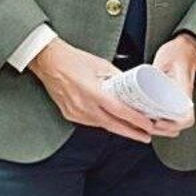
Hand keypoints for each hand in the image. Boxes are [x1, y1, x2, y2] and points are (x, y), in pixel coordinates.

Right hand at [28, 39, 164, 141]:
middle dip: (131, 132)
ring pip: (102, 125)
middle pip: (112, 125)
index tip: (147, 125)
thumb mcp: (101, 65)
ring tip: (133, 129)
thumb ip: (116, 77)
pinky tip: (112, 122)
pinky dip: (103, 122)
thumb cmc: (71, 59)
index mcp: (92, 92)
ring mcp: (75, 112)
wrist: (48, 61)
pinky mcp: (70, 115)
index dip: (135, 120)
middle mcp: (83, 106)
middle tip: (145, 136)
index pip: (119, 111)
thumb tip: (130, 85)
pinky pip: (91, 123)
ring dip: (117, 128)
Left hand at [151, 35, 195, 134]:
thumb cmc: (177, 51)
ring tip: (147, 124)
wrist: (186, 47)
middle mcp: (185, 98)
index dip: (172, 124)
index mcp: (184, 89)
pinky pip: (171, 114)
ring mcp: (182, 99)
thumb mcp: (163, 60)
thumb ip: (153, 73)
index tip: (158, 121)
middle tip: (147, 125)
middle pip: (179, 125)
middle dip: (163, 130)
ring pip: (176, 122)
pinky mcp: (176, 98)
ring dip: (162, 127)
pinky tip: (150, 116)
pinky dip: (162, 119)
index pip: (186, 116)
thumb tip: (140, 85)